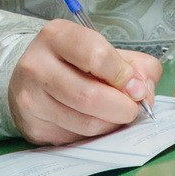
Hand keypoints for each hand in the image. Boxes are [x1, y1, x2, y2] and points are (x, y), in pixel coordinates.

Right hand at [9, 20, 162, 145]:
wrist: (30, 80)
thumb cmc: (74, 62)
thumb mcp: (104, 49)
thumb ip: (135, 66)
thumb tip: (144, 93)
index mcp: (56, 36)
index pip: (96, 56)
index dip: (123, 75)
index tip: (135, 86)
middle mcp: (37, 66)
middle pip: (90, 95)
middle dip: (122, 107)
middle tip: (132, 108)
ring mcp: (31, 100)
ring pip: (86, 123)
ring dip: (111, 123)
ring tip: (114, 114)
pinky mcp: (34, 128)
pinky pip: (76, 138)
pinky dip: (95, 135)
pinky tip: (93, 121)